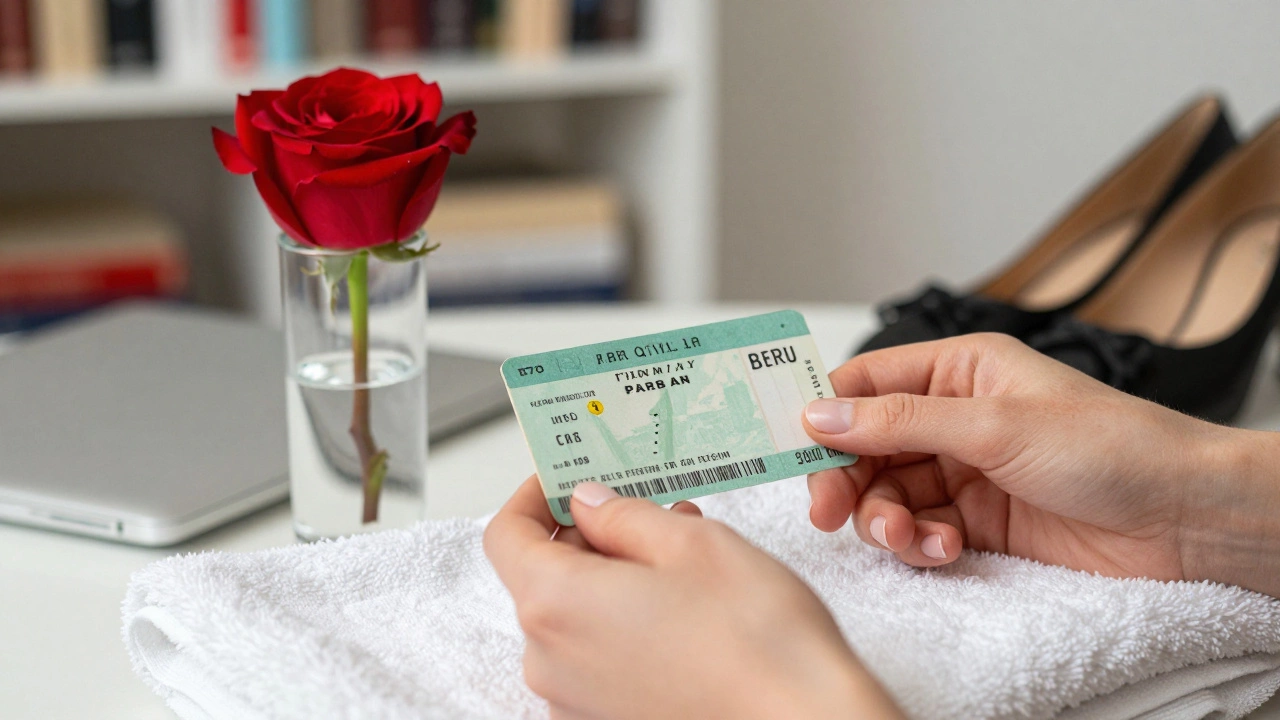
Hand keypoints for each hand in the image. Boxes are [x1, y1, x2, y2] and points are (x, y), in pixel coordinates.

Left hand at [484, 477, 904, 719]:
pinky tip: (683, 612)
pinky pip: (597, 663)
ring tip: (682, 560)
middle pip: (541, 579)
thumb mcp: (691, 543)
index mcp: (555, 604)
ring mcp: (575, 704)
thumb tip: (589, 504)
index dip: (534, 497)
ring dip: (613, 581)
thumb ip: (623, 516)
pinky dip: (625, 628)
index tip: (567, 478)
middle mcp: (549, 663)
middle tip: (646, 510)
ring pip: (574, 621)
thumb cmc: (757, 641)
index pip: (506, 536)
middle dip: (588, 537)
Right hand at [803, 333, 1279, 596]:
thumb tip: (821, 415)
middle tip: (830, 511)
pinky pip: (919, 531)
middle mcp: (956, 417)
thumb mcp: (994, 424)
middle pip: (865, 445)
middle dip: (846, 479)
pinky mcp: (979, 522)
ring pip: (887, 494)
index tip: (788, 449)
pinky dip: (919, 545)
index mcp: (959, 368)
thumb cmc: (1113, 447)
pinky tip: (944, 551)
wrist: (1184, 519)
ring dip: (885, 519)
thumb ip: (900, 421)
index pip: (865, 383)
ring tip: (907, 538)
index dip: (822, 414)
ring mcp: (966, 471)